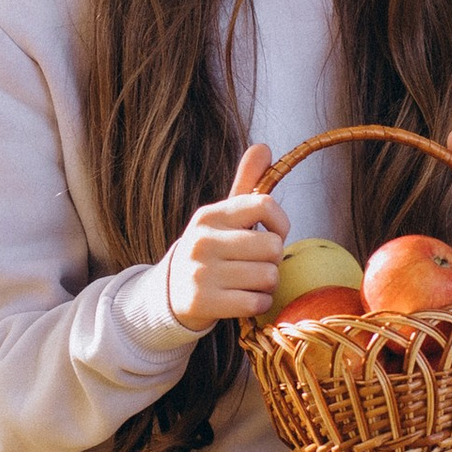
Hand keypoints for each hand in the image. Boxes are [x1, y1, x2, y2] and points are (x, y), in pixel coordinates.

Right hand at [165, 142, 289, 332]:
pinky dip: (259, 305)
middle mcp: (202, 241)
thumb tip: (263, 146)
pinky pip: (256, 303)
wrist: (170, 294)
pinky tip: (244, 300)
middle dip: (273, 260)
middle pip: (273, 247)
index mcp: (210, 215)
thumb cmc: (209, 251)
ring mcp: (200, 273)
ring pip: (268, 277)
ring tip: (248, 283)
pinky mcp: (202, 303)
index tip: (274, 235)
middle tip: (256, 265)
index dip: (281, 223)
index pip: (264, 205)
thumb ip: (245, 184)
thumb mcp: (222, 218)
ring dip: (266, 285)